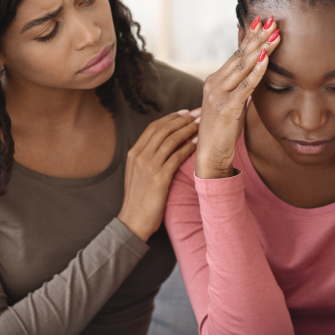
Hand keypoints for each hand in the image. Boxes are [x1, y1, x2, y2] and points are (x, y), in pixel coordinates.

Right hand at [118, 109, 200, 240]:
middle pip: (164, 129)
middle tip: (198, 113)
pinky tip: (198, 143)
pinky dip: (188, 147)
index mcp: (134, 153)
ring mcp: (148, 166)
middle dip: (183, 119)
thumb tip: (164, 146)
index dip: (171, 117)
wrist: (133, 221)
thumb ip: (147, 158)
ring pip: (171, 140)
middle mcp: (140, 156)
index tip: (185, 112)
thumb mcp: (138, 174)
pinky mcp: (159, 178)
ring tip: (202, 124)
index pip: (154, 127)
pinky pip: (176, 157)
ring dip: (188, 129)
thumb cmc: (139, 199)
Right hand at [195, 15, 281, 178]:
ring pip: (242, 66)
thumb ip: (240, 87)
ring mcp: (218, 94)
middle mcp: (214, 83)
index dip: (249, 37)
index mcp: (215, 81)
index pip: (235, 54)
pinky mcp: (226, 107)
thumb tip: (253, 72)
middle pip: (239, 55)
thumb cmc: (223, 131)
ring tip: (274, 34)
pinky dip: (256, 71)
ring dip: (260, 49)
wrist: (209, 155)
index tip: (263, 21)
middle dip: (257, 36)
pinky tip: (266, 60)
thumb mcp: (232, 104)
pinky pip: (245, 86)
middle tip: (272, 20)